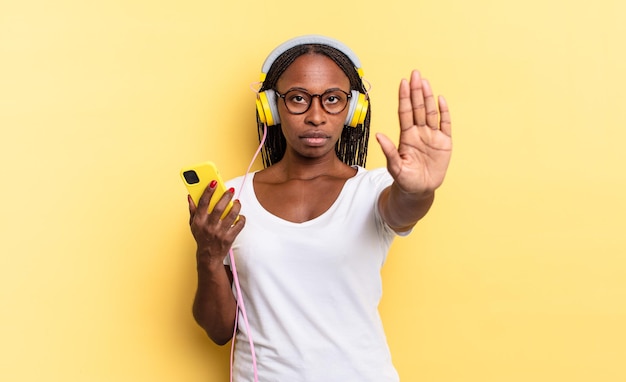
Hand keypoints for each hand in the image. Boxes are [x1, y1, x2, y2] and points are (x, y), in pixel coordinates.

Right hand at [188, 183, 244, 268]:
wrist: (208, 256)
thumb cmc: (201, 238)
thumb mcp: (193, 224)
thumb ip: (193, 210)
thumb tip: (190, 196)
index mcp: (199, 221)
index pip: (203, 202)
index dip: (208, 191)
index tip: (214, 182)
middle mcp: (209, 226)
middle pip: (219, 207)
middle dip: (226, 196)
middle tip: (231, 190)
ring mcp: (219, 233)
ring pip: (231, 215)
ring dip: (236, 206)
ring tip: (237, 202)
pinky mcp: (229, 238)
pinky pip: (239, 225)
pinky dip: (242, 219)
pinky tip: (240, 216)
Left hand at [376, 70, 451, 195]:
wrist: (419, 190)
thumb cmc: (405, 179)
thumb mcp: (395, 167)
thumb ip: (388, 151)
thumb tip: (378, 136)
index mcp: (406, 136)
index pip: (405, 112)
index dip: (404, 98)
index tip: (403, 83)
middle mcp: (419, 132)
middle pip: (417, 108)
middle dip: (416, 91)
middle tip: (415, 74)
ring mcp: (432, 136)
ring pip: (430, 112)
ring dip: (427, 97)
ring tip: (425, 82)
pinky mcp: (444, 143)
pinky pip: (445, 124)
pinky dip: (444, 112)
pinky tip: (440, 100)